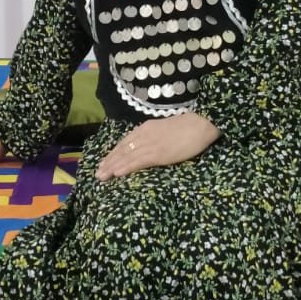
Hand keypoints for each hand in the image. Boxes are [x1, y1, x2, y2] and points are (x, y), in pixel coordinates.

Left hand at [94, 113, 218, 179]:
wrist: (202, 123)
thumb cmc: (189, 127)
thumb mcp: (166, 129)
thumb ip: (155, 136)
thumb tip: (148, 146)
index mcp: (147, 128)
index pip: (125, 142)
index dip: (114, 153)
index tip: (105, 162)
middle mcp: (144, 135)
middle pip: (122, 149)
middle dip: (109, 161)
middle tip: (98, 173)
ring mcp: (151, 144)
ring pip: (126, 156)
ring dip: (112, 167)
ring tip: (102, 176)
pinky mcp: (158, 153)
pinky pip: (138, 161)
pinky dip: (125, 167)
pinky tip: (117, 173)